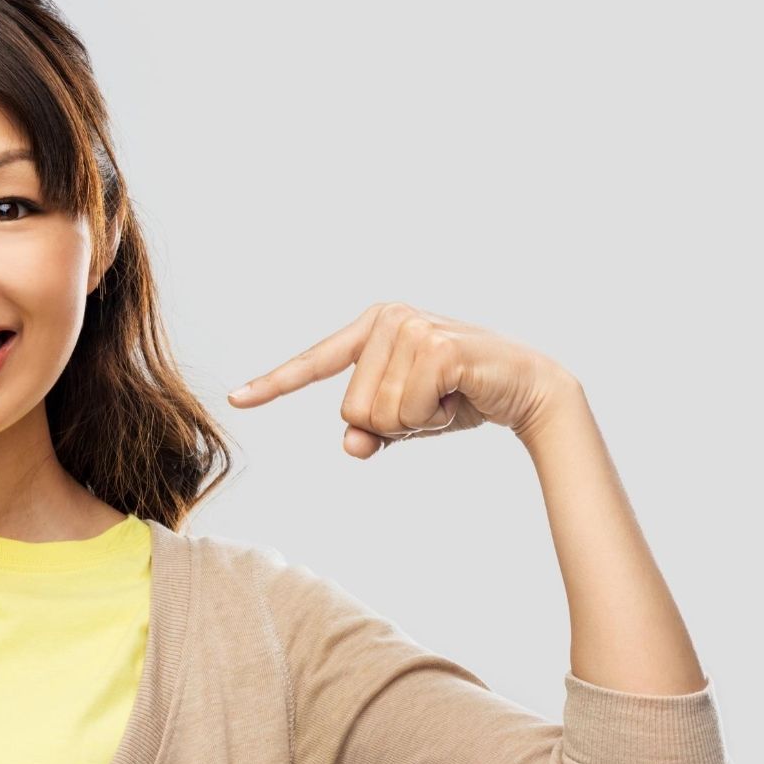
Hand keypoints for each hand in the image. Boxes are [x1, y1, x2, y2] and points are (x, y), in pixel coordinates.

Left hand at [226, 301, 573, 457]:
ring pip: (377, 414)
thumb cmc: (461, 398)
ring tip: (446, 397)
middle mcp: (389, 319)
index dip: (274, 384)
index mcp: (372, 328)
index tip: (236, 398)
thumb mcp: (408, 419)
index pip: (314, 363)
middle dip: (393, 423)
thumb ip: (373, 432)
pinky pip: (407, 412)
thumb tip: (351, 444)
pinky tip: (459, 396)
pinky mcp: (438, 348)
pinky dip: (433, 419)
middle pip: (352, 409)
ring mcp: (413, 328)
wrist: (527, 390)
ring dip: (416, 421)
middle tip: (432, 402)